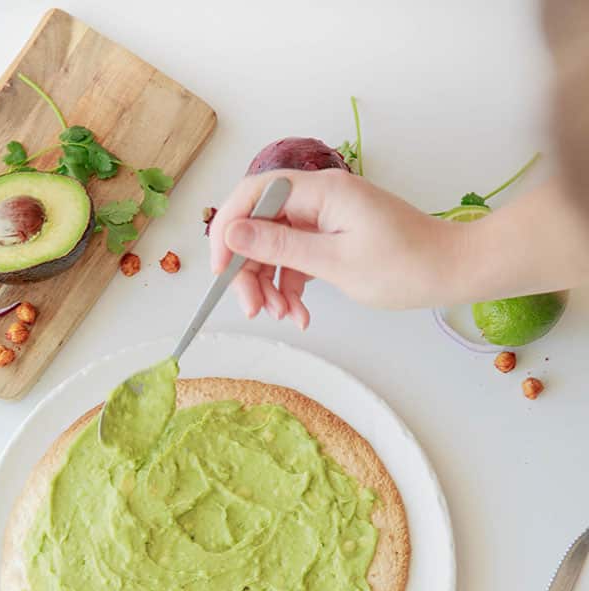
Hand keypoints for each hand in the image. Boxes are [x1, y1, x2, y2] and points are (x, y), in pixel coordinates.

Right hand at [209, 169, 457, 325]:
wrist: (450, 271)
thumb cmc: (405, 266)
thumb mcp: (335, 262)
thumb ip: (280, 246)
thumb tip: (232, 233)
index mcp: (319, 190)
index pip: (252, 195)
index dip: (228, 230)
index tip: (221, 270)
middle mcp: (318, 197)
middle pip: (260, 225)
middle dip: (250, 269)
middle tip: (253, 309)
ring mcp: (325, 216)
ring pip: (275, 246)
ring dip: (271, 284)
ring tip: (283, 317)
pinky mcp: (333, 236)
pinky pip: (297, 257)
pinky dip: (293, 286)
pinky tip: (298, 313)